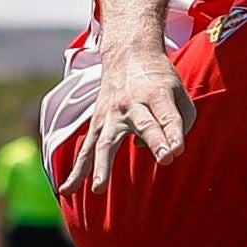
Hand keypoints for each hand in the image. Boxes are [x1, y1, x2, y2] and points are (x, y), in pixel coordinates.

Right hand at [60, 49, 194, 193]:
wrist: (129, 55)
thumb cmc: (161, 81)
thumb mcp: (180, 94)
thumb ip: (180, 123)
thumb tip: (162, 152)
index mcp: (158, 93)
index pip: (169, 116)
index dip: (173, 134)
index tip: (175, 151)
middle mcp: (133, 103)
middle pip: (144, 124)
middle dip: (154, 142)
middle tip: (165, 160)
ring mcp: (111, 114)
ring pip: (106, 142)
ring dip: (101, 166)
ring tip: (98, 189)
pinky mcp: (97, 124)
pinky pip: (86, 150)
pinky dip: (76, 170)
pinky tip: (66, 190)